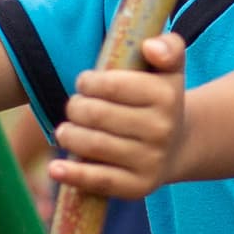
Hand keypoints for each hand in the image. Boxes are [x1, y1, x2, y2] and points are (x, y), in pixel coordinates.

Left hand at [50, 32, 187, 199]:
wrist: (178, 146)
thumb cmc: (159, 100)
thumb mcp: (169, 69)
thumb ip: (167, 47)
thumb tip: (150, 47)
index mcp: (167, 95)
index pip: (112, 85)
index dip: (89, 82)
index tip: (85, 83)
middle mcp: (162, 129)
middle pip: (97, 114)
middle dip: (76, 107)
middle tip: (75, 107)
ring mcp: (151, 160)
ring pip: (93, 145)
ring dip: (68, 135)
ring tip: (65, 130)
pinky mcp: (139, 186)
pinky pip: (99, 180)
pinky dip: (73, 174)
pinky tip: (55, 168)